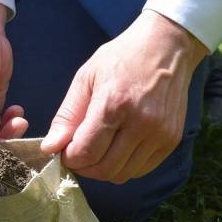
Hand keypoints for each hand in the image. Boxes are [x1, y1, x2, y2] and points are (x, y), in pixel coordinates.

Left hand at [40, 11, 207, 182]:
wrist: (167, 47)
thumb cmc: (122, 58)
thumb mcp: (86, 78)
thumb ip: (67, 116)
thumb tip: (50, 147)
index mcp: (114, 104)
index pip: (86, 153)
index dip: (69, 158)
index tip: (63, 150)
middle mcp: (141, 123)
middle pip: (104, 169)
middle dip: (84, 167)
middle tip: (76, 153)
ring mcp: (160, 134)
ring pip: (122, 174)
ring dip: (103, 169)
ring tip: (96, 149)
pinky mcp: (171, 140)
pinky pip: (141, 169)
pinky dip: (124, 166)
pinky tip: (116, 148)